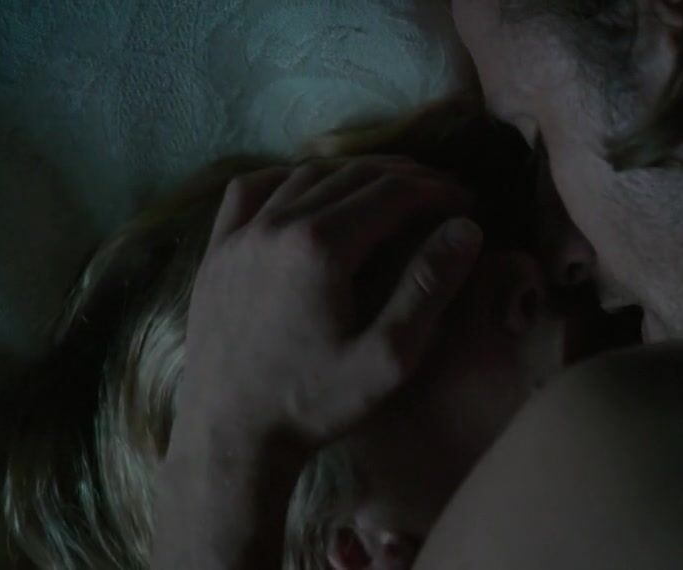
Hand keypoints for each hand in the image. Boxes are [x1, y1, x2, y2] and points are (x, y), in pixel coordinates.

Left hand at [177, 156, 483, 450]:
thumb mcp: (387, 360)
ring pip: (304, 176)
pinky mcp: (216, 250)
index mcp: (321, 247)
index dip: (437, 189)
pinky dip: (288, 178)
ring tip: (389, 189)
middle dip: (404, 177)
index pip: (392, 192)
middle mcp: (276, 225)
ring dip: (353, 174)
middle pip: (352, 175)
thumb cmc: (313, 405)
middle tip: (441, 192)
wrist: (229, 436)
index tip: (466, 200)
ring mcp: (239, 234)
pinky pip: (251, 190)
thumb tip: (465, 227)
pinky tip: (308, 190)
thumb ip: (429, 288)